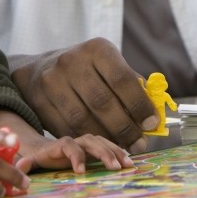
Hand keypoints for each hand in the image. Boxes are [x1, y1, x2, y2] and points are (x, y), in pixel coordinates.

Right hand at [10, 38, 154, 152]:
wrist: (40, 69)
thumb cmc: (87, 71)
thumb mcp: (109, 67)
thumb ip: (133, 87)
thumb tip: (156, 114)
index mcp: (96, 49)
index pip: (122, 78)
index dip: (139, 104)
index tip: (151, 124)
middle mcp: (71, 61)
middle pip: (102, 102)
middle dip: (125, 128)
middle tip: (140, 144)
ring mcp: (52, 81)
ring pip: (83, 119)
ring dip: (106, 139)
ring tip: (122, 148)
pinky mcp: (39, 101)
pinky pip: (66, 128)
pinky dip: (85, 141)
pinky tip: (98, 146)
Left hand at [15, 132, 132, 174]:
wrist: (47, 150)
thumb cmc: (41, 158)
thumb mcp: (31, 161)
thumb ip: (26, 164)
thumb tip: (20, 166)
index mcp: (60, 145)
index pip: (69, 146)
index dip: (75, 156)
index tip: (81, 172)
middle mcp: (75, 141)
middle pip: (91, 141)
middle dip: (103, 153)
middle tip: (114, 168)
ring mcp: (86, 144)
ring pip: (102, 142)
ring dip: (115, 152)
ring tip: (127, 165)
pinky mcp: (94, 149)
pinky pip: (109, 147)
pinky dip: (119, 152)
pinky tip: (129, 161)